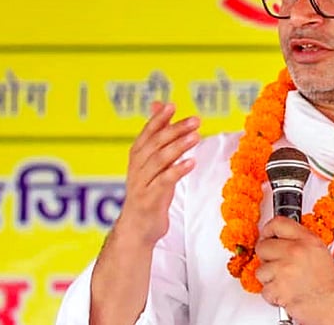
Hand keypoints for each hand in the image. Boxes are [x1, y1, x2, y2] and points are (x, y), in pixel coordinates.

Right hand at [117, 102, 200, 245]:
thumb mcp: (151, 163)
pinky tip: (191, 162)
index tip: (172, 105)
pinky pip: (164, 181)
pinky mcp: (150, 199)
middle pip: (155, 144)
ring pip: (159, 160)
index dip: (158, 119)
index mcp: (136, 157)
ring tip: (196, 136)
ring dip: (178, 146)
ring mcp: (142, 184)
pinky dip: (177, 170)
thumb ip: (156, 136)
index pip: (147, 133)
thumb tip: (158, 105)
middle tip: (196, 120)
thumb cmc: (147, 192)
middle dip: (175, 130)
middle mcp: (137, 168)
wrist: (137, 228)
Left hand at [254, 216, 333, 324]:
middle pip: (263, 246)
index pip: (278, 223)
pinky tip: (285, 293)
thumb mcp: (319, 252)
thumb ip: (300, 242)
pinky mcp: (278, 288)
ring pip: (260, 270)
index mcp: (306, 240)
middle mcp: (294, 251)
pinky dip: (272, 295)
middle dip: (267, 258)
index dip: (268, 230)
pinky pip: (264, 290)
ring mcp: (284, 269)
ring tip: (285, 282)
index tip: (266, 236)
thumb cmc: (330, 284)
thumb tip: (280, 239)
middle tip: (277, 265)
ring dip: (270, 279)